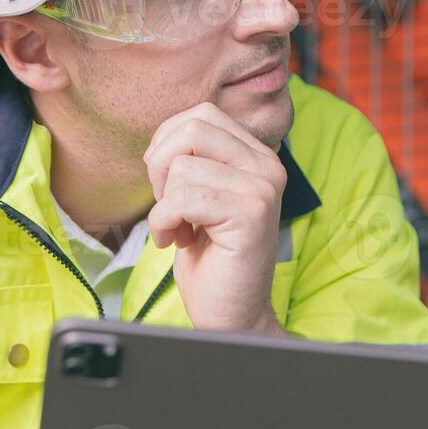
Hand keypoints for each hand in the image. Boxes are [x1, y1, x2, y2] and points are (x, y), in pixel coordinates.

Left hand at [143, 103, 287, 334]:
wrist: (232, 315)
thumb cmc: (211, 259)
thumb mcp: (201, 195)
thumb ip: (195, 158)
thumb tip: (163, 135)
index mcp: (257, 156)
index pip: (201, 114)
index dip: (168, 145)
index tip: (169, 185)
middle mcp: (267, 166)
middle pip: (191, 128)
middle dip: (160, 166)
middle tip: (167, 204)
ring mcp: (262, 188)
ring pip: (182, 166)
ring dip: (163, 203)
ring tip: (179, 229)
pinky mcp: (251, 213)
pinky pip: (182, 198)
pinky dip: (164, 223)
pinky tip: (178, 243)